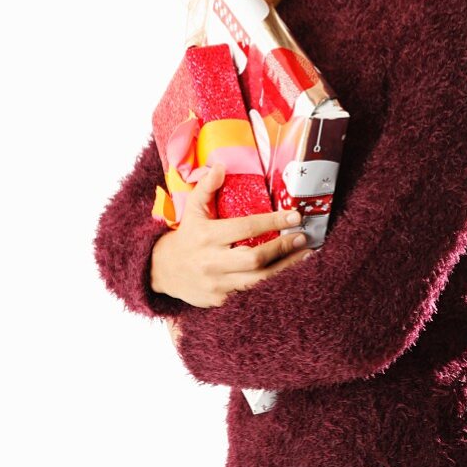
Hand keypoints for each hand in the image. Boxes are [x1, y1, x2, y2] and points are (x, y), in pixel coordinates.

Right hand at [150, 162, 312, 308]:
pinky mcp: (220, 300)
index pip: (246, 227)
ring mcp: (217, 284)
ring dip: (284, 269)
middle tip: (303, 238)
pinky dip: (271, 285)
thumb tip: (220, 166)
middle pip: (254, 258)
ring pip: (257, 281)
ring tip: (304, 256)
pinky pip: (251, 294)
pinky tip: (287, 275)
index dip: (273, 222)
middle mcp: (212, 261)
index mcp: (208, 236)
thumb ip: (206, 187)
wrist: (162, 272)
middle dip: (282, 248)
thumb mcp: (192, 210)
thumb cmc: (185, 238)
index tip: (294, 217)